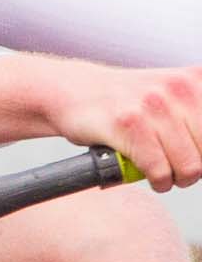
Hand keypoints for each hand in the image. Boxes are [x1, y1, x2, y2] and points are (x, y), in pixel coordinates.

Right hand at [0, 53, 201, 191]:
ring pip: (190, 166)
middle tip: (177, 167)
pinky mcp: (128, 125)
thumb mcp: (171, 96)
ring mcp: (153, 105)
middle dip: (194, 167)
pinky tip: (149, 175)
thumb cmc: (123, 99)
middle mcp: (178, 89)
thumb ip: (197, 116)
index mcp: (194, 81)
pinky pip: (159, 170)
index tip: (193, 154)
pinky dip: (156, 181)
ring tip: (162, 172)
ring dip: (175, 178)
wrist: (72, 90)